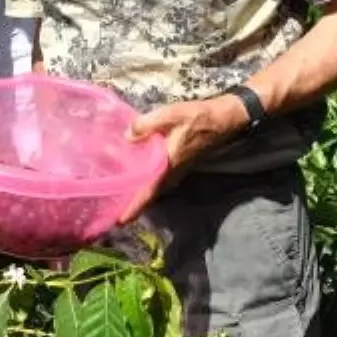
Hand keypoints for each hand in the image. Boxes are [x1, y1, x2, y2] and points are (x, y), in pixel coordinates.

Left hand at [115, 94, 247, 224]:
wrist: (223, 119)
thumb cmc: (197, 118)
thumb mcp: (170, 115)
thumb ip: (146, 125)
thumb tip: (127, 137)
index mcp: (168, 164)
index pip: (149, 192)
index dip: (135, 207)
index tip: (121, 221)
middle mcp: (172, 172)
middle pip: (150, 193)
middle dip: (133, 203)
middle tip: (113, 208)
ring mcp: (178, 169)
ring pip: (155, 186)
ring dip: (140, 191)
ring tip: (121, 193)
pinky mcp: (180, 163)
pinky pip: (160, 177)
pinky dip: (147, 179)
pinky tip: (136, 171)